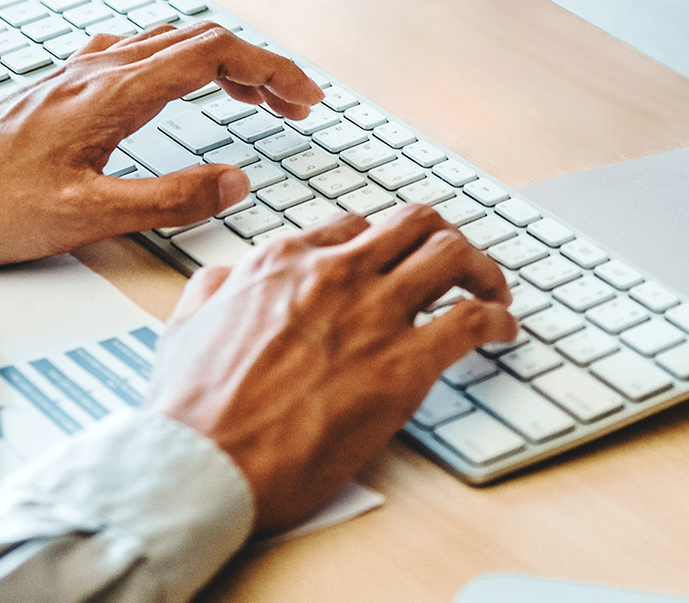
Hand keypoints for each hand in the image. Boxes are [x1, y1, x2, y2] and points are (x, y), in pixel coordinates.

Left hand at [0, 23, 322, 264]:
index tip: (306, 100)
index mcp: (113, 92)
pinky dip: (179, 66)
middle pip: (199, 39)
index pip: (215, 55)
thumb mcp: (86, 217)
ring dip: (221, 63)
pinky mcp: (60, 90)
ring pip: (168, 43)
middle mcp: (97, 70)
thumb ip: (167, 200)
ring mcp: (76, 75)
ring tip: (254, 100)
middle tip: (296, 105)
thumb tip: (234, 183)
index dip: (271, 71)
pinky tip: (174, 93)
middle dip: (258, 66)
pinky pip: (136, 56)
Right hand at [149, 207, 516, 531]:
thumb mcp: (185, 327)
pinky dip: (498, 320)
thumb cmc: (192, 409)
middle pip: (414, 224)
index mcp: (283, 262)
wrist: (204, 463)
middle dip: (445, 238)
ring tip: (492, 293)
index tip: (396, 265)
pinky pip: (473, 320)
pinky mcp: (403, 365)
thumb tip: (228, 278)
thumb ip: (215, 289)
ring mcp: (371, 314)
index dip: (383, 244)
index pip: (353, 227)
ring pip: (451, 254)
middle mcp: (334, 273)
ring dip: (481, 270)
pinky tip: (503, 334)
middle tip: (459, 266)